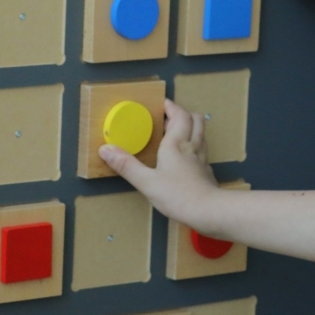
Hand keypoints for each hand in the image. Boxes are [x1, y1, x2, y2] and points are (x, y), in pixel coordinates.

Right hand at [99, 100, 220, 229]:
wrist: (209, 211)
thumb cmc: (177, 195)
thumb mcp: (146, 182)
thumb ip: (126, 165)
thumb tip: (105, 149)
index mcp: (176, 144)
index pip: (179, 115)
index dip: (171, 107)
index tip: (161, 104)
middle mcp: (192, 146)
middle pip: (195, 119)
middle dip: (182, 114)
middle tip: (168, 117)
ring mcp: (202, 158)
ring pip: (201, 133)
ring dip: (191, 127)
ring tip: (177, 131)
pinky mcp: (207, 171)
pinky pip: (203, 150)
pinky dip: (195, 145)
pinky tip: (186, 156)